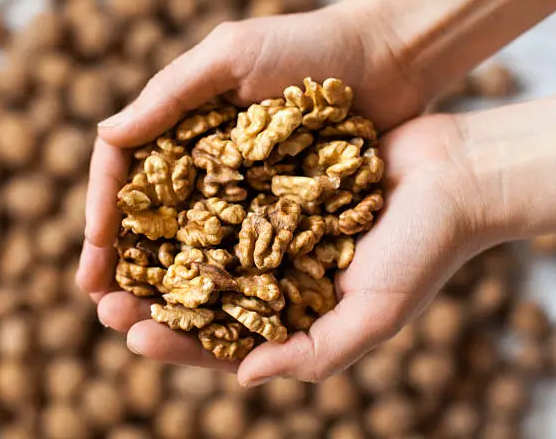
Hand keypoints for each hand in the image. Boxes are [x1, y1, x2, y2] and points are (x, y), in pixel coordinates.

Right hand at [76, 5, 424, 306]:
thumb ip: (171, 94)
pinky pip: (247, 250)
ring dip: (169, 288)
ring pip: (196, 247)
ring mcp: (246, 192)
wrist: (385, 60)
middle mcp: (207, 167)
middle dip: (127, 269)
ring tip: (146, 327)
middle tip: (108, 311)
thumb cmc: (308, 46)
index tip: (92, 265)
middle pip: (155, 225)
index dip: (104, 220)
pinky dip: (226, 281)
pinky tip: (210, 314)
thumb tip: (107, 133)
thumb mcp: (232, 55)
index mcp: (183, 130)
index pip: (126, 178)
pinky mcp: (285, 210)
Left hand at [85, 109, 490, 377]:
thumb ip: (315, 354)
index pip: (227, 340)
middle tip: (101, 302)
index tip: (136, 335)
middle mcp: (278, 272)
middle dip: (152, 300)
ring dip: (159, 251)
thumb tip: (245, 379)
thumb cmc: (424, 251)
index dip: (179, 342)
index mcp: (296, 313)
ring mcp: (274, 226)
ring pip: (204, 244)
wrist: (453, 177)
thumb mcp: (375, 316)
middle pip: (203, 294)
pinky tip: (156, 195)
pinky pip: (225, 192)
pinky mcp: (277, 183)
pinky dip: (192, 198)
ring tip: (110, 251)